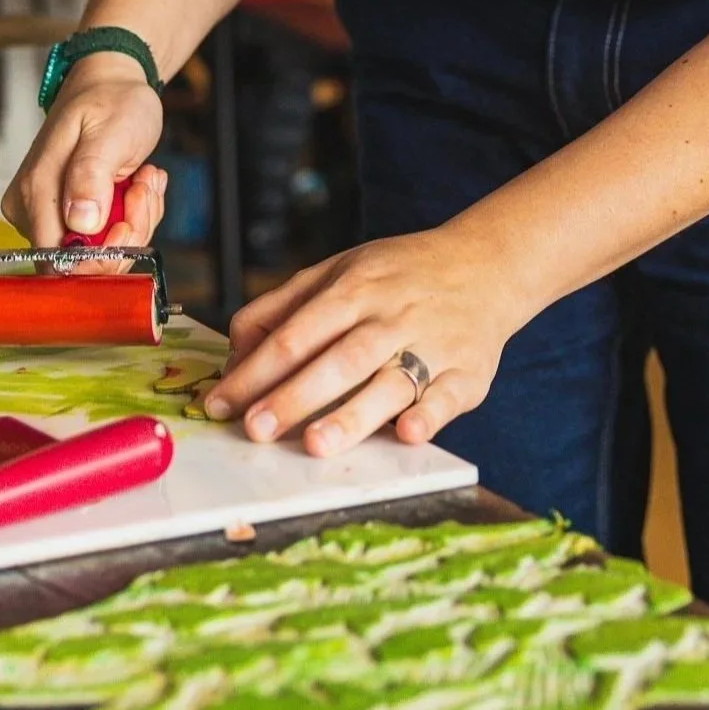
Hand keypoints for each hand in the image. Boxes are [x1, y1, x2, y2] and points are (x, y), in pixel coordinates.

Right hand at [2, 59, 166, 248]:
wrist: (111, 86)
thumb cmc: (110, 101)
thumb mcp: (109, 131)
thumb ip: (91, 175)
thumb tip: (79, 221)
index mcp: (35, 189)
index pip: (57, 259)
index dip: (100, 256)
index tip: (127, 222)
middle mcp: (32, 207)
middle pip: (82, 261)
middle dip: (126, 232)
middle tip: (143, 187)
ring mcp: (48, 212)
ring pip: (100, 252)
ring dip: (134, 220)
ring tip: (142, 178)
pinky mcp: (68, 214)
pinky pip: (105, 238)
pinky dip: (131, 217)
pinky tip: (136, 184)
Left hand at [204, 226, 524, 456]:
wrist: (487, 265)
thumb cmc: (398, 275)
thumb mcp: (339, 271)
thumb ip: (283, 307)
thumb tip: (235, 354)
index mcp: (354, 289)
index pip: (296, 333)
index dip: (256, 370)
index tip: (221, 404)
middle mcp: (390, 316)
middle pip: (337, 359)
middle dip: (294, 396)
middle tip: (255, 430)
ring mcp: (432, 345)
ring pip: (388, 382)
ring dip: (352, 414)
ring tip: (315, 444)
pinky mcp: (468, 373)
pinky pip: (447, 397)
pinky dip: (428, 415)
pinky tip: (407, 433)